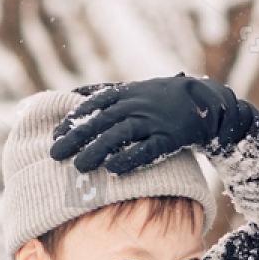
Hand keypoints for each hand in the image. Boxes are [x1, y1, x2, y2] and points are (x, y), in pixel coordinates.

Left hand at [50, 74, 251, 174]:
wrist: (203, 102)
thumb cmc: (161, 98)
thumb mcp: (132, 89)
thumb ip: (105, 93)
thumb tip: (72, 95)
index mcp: (125, 94)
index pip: (92, 105)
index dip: (72, 120)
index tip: (54, 135)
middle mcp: (136, 106)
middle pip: (101, 122)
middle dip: (77, 138)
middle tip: (55, 154)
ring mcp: (153, 121)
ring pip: (121, 135)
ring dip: (98, 150)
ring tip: (79, 166)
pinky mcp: (169, 138)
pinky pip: (147, 150)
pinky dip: (130, 159)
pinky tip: (113, 170)